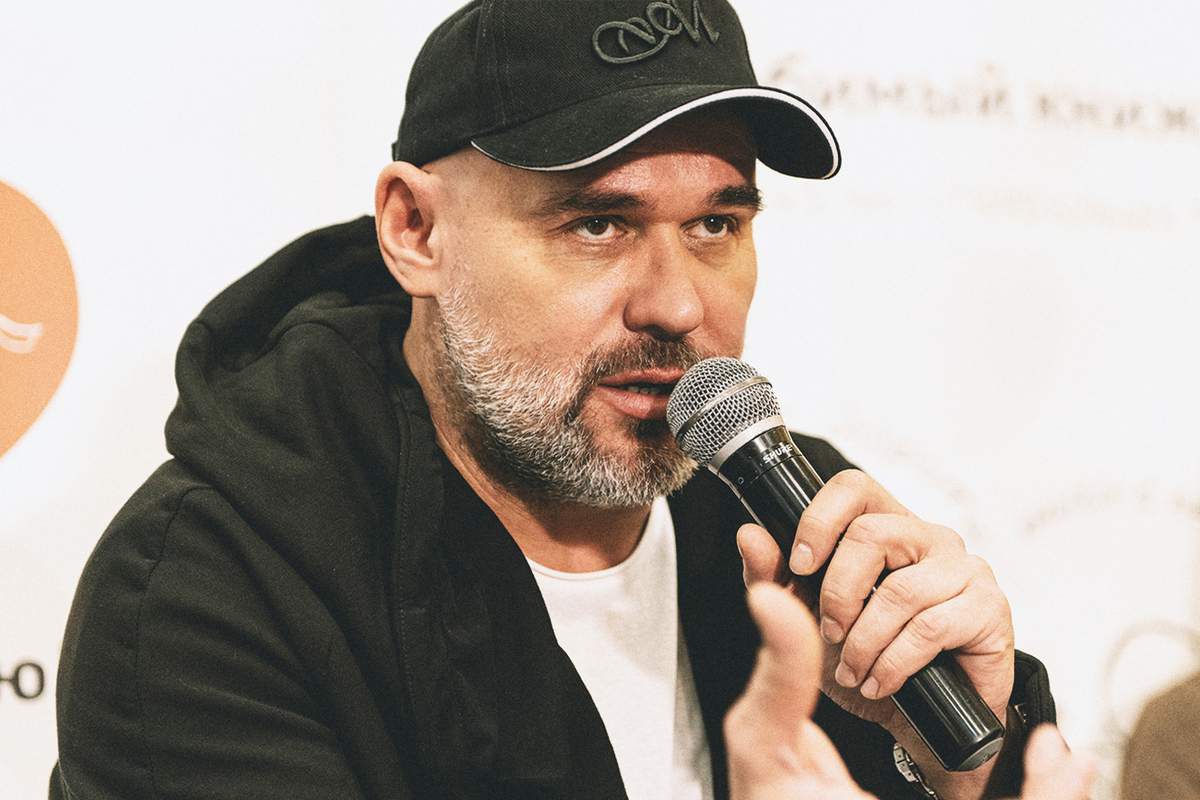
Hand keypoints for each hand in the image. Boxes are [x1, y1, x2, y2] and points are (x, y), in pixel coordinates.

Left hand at [737, 470, 1015, 793]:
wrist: (917, 723)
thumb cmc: (868, 660)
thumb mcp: (807, 619)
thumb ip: (775, 576)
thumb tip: (750, 535)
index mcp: (886, 528)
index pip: (854, 488)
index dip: (821, 519)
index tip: (801, 565)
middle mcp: (928, 539)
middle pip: (871, 533)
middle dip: (838, 592)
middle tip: (830, 632)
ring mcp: (964, 570)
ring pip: (899, 589)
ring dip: (864, 640)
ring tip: (854, 669)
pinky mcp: (989, 610)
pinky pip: (931, 627)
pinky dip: (894, 662)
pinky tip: (881, 681)